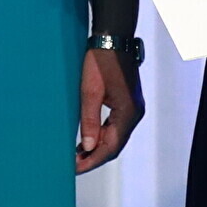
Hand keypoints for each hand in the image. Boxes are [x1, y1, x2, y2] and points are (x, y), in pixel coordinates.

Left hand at [77, 45, 141, 171]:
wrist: (112, 38)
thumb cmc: (100, 61)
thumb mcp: (90, 91)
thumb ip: (89, 121)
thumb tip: (87, 147)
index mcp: (128, 113)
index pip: (110, 147)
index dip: (92, 160)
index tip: (74, 168)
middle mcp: (134, 114)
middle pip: (114, 145)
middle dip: (94, 156)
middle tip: (72, 165)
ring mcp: (132, 108)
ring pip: (115, 137)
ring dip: (97, 147)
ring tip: (76, 154)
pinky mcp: (127, 102)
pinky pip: (115, 126)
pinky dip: (101, 135)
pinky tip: (86, 138)